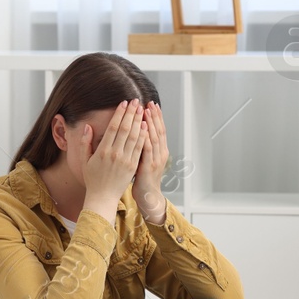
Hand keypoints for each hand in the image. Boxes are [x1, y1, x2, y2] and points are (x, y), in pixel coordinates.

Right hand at [81, 100, 145, 217]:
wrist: (102, 197)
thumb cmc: (93, 179)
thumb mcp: (84, 161)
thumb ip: (85, 143)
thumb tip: (87, 127)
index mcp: (102, 151)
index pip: (113, 128)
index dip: (119, 114)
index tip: (124, 103)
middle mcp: (115, 154)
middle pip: (125, 129)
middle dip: (131, 113)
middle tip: (136, 101)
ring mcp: (125, 160)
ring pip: (134, 137)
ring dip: (139, 121)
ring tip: (142, 109)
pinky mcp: (133, 166)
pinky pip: (139, 148)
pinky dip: (143, 136)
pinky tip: (146, 126)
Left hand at [133, 102, 168, 223]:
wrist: (147, 197)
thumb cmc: (143, 179)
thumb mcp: (144, 160)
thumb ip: (142, 146)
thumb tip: (138, 131)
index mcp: (159, 151)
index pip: (158, 129)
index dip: (156, 117)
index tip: (151, 104)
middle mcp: (160, 153)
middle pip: (158, 130)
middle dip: (154, 115)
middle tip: (149, 102)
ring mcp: (156, 159)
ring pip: (154, 137)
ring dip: (150, 122)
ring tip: (146, 109)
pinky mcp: (149, 166)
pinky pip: (148, 148)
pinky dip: (146, 136)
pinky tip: (143, 127)